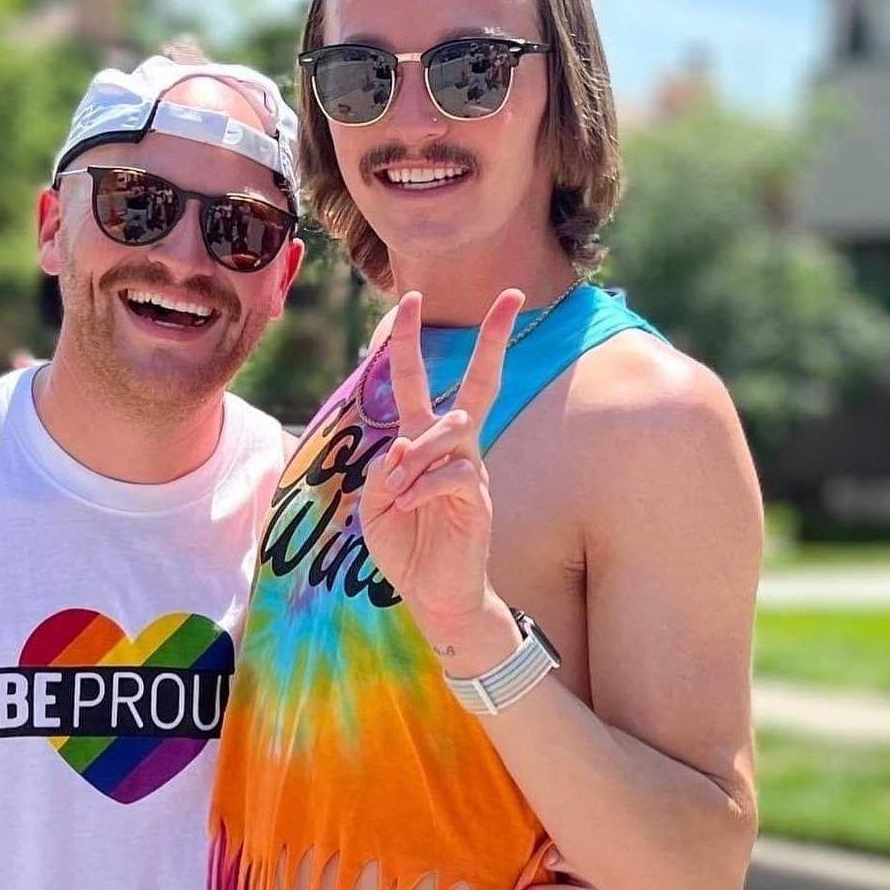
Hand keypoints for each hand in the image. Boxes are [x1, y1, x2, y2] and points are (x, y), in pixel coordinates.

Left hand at [361, 289, 523, 633]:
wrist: (432, 594)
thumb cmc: (405, 545)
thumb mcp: (375, 504)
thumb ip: (383, 471)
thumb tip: (403, 450)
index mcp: (421, 441)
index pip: (417, 381)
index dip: (408, 342)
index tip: (409, 299)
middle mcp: (453, 448)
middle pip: (480, 383)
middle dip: (495, 339)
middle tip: (514, 295)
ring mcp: (471, 470)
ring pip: (453, 429)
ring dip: (416, 455)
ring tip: (398, 491)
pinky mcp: (478, 498)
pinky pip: (454, 473)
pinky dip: (423, 487)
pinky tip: (408, 506)